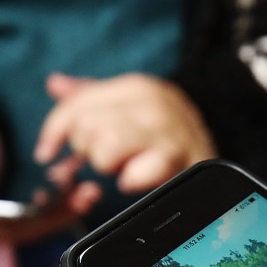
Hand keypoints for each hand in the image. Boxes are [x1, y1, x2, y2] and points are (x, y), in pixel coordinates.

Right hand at [0, 116, 99, 247]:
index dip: (22, 217)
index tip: (48, 203)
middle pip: (20, 231)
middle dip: (56, 215)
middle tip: (85, 195)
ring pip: (36, 227)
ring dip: (66, 211)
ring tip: (91, 192)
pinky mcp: (14, 224)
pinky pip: (42, 220)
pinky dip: (64, 207)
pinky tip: (83, 193)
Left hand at [35, 73, 216, 193]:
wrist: (220, 168)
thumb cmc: (171, 142)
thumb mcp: (134, 111)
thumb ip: (94, 98)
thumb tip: (56, 83)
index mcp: (138, 87)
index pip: (77, 102)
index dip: (54, 130)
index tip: (46, 153)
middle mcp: (154, 102)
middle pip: (87, 125)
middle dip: (85, 152)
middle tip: (100, 162)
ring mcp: (168, 130)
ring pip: (104, 147)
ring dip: (105, 166)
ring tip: (121, 168)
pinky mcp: (176, 162)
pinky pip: (130, 175)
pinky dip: (128, 182)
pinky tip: (137, 180)